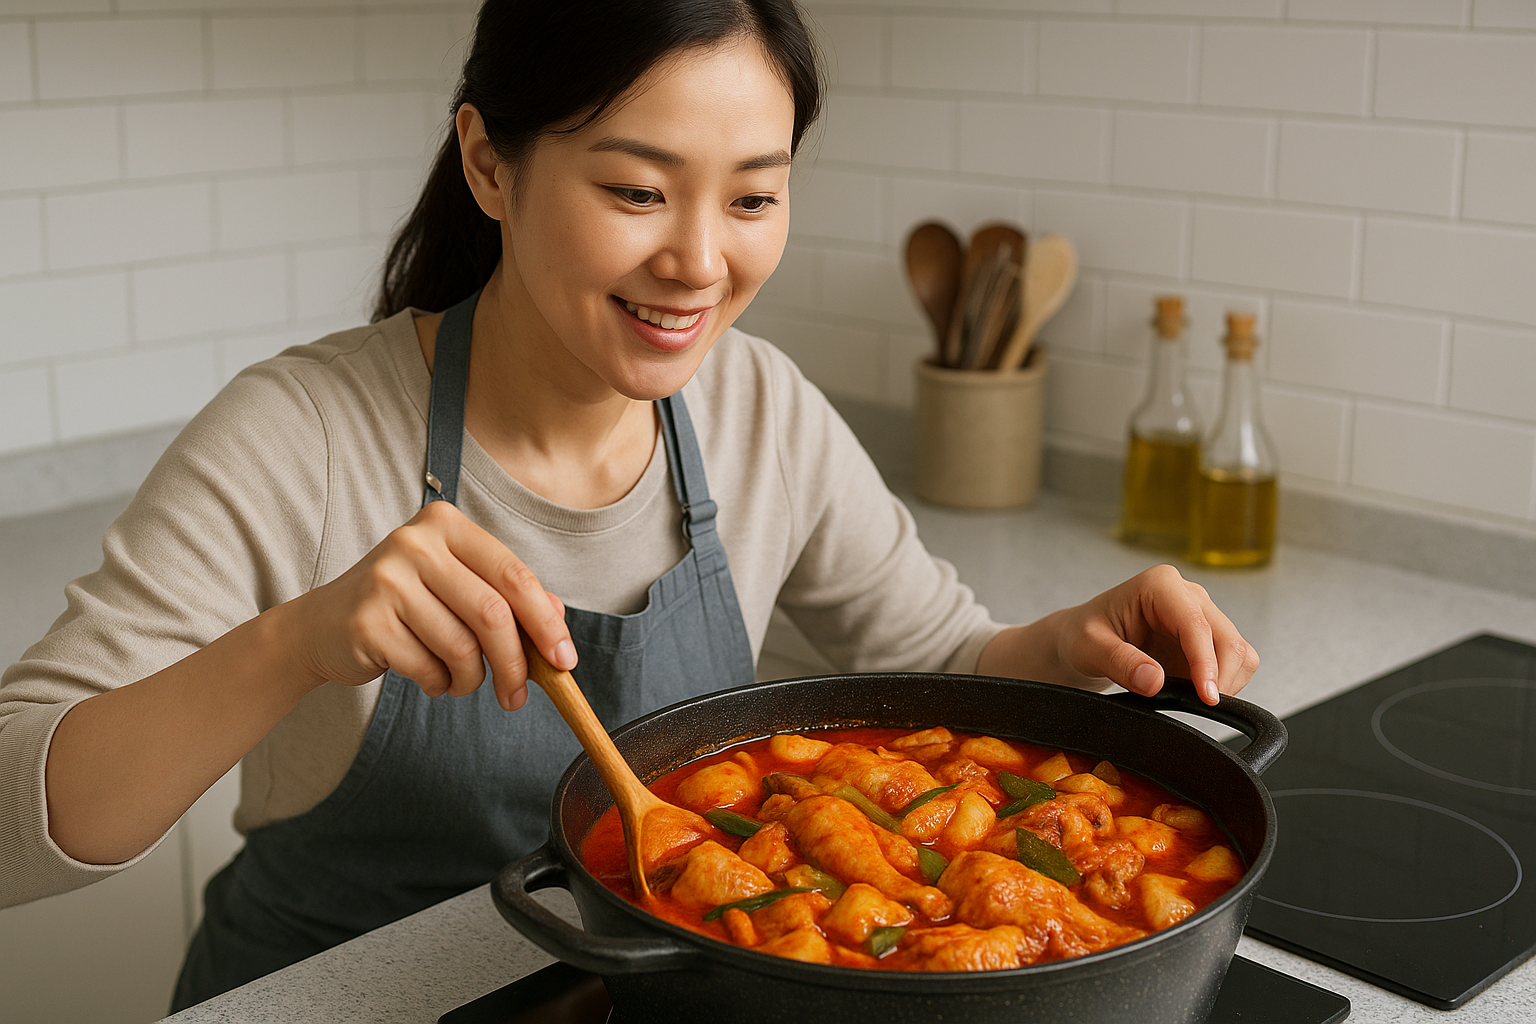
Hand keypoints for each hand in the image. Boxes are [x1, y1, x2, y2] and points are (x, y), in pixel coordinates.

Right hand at [286, 499, 572, 709]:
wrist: (323, 625)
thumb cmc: (406, 605)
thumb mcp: (457, 586)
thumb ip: (507, 596)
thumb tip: (557, 621)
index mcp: (446, 525)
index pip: (513, 575)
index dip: (545, 623)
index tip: (565, 660)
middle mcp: (415, 544)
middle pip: (492, 614)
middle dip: (516, 664)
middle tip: (519, 695)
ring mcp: (386, 580)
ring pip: (462, 647)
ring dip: (471, 679)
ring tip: (461, 681)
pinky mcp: (368, 621)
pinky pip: (428, 668)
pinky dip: (439, 684)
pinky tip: (430, 677)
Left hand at [1053, 564, 1257, 704]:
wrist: (1082, 639)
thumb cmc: (1083, 635)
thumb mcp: (1089, 648)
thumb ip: (1119, 662)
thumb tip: (1154, 680)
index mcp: (1160, 585)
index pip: (1196, 625)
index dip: (1206, 663)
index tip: (1206, 696)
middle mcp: (1187, 595)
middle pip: (1228, 638)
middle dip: (1221, 676)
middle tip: (1202, 706)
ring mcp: (1201, 616)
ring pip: (1239, 651)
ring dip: (1227, 680)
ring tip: (1193, 699)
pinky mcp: (1206, 639)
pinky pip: (1233, 663)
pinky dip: (1224, 682)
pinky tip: (1195, 693)